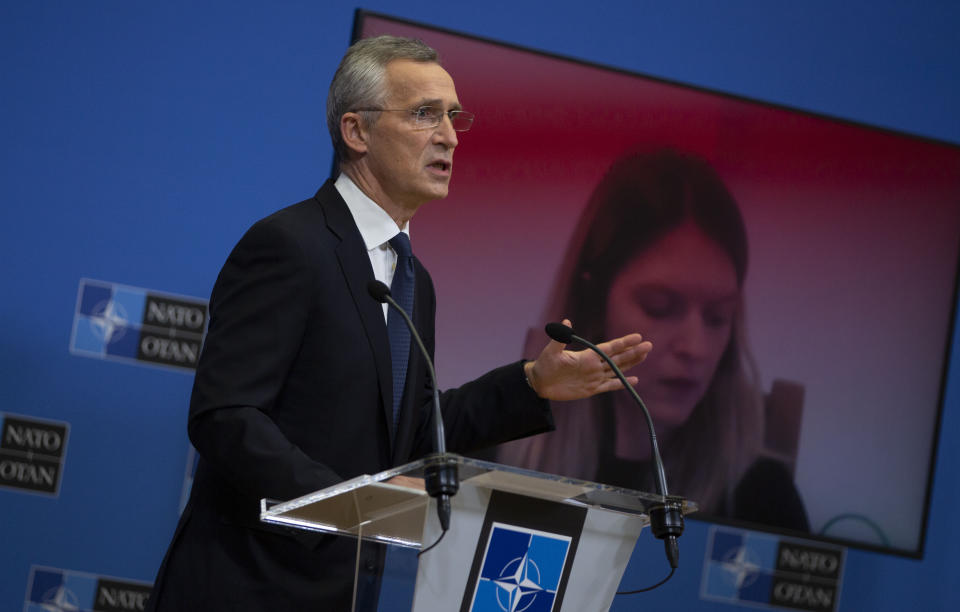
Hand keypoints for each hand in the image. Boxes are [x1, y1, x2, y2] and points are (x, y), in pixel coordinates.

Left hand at [524, 319, 651, 400]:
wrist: (540, 383)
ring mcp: (594, 377)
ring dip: (631, 364)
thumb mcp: (552, 351)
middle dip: (633, 352)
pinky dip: (621, 383)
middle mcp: (594, 365)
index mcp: (587, 355)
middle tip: (649, 345)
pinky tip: (633, 381)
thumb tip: (566, 322)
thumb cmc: (544, 364)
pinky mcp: (591, 389)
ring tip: (644, 356)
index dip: (624, 342)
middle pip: (618, 358)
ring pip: (617, 370)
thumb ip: (560, 338)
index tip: (638, 336)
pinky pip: (610, 386)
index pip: (610, 348)